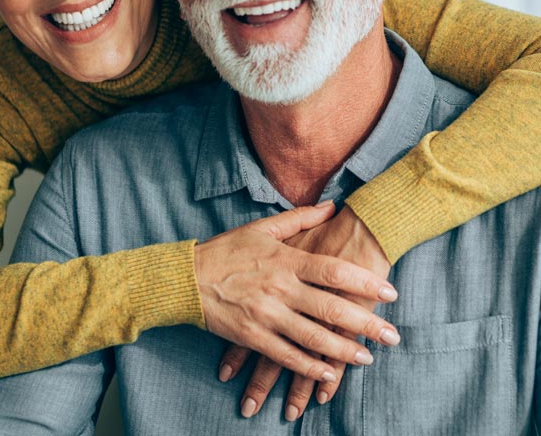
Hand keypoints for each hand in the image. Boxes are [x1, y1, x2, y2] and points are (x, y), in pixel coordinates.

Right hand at [196, 202, 398, 386]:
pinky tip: (328, 374)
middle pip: (331, 308)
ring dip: (343, 351)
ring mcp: (266, 314)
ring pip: (313, 337)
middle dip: (366, 324)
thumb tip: (332, 205)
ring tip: (367, 358)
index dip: (364, 283)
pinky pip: (286, 356)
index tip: (390, 294)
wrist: (186, 277)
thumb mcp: (261, 228)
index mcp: (284, 259)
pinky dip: (309, 368)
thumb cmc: (226, 249)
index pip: (333, 271)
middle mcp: (279, 288)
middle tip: (393, 336)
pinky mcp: (252, 336)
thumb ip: (299, 218)